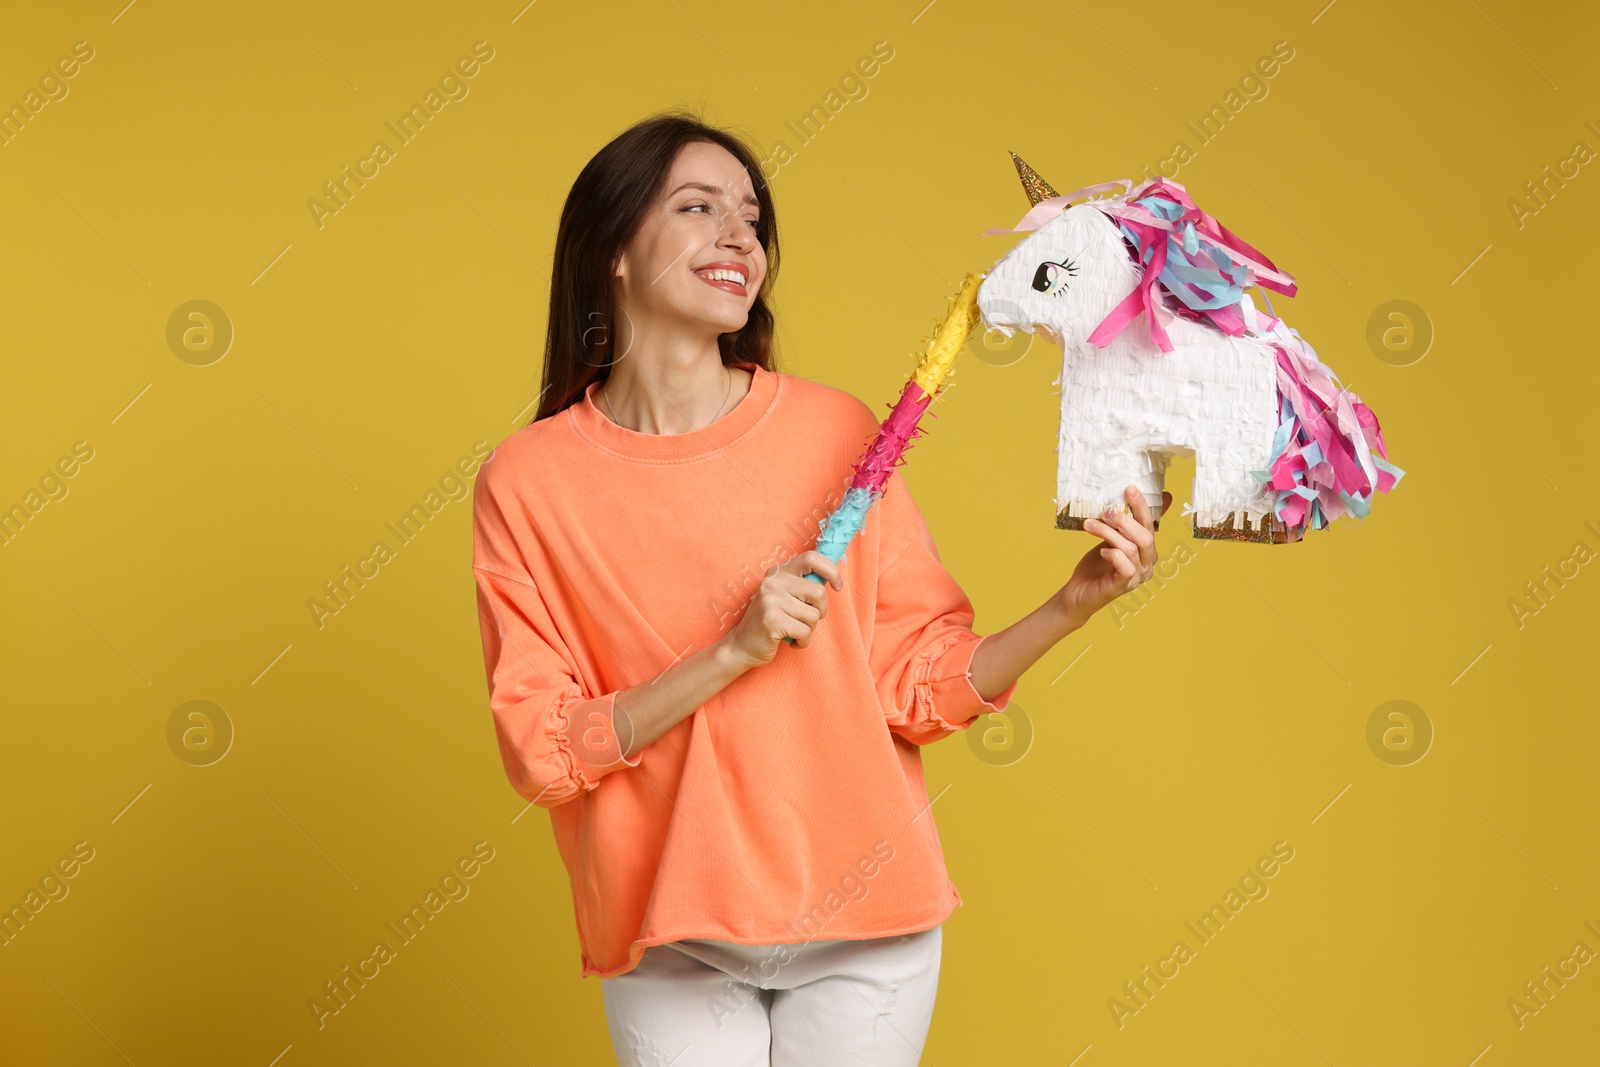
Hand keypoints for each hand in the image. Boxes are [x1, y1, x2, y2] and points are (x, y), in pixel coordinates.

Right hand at [723, 550, 843, 666]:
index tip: (837, 586)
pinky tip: (790, 641)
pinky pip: (805, 632)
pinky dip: (803, 642)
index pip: (811, 558)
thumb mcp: (784, 597)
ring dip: (809, 630)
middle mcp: (773, 581)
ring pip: (813, 616)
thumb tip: (833, 579)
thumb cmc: (771, 622)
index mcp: (778, 572)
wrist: (741, 646)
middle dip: (820, 611)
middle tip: (806, 620)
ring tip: (794, 631)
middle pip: (818, 592)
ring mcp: (770, 599)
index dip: (831, 570)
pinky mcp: (771, 620)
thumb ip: (803, 586)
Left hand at [1058, 485, 1170, 628]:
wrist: (1078, 592)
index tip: (1129, 489)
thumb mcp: (1110, 538)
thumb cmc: (1096, 564)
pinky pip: (1125, 567)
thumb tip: (1129, 492)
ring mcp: (1137, 577)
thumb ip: (1122, 523)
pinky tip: (1101, 550)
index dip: (1141, 507)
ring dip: (1108, 533)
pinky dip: (1113, 555)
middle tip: (1106, 511)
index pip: (1150, 525)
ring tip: (1089, 525)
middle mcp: (1147, 564)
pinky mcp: (1122, 586)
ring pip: (1130, 548)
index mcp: (1147, 551)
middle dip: (1125, 520)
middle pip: (1145, 537)